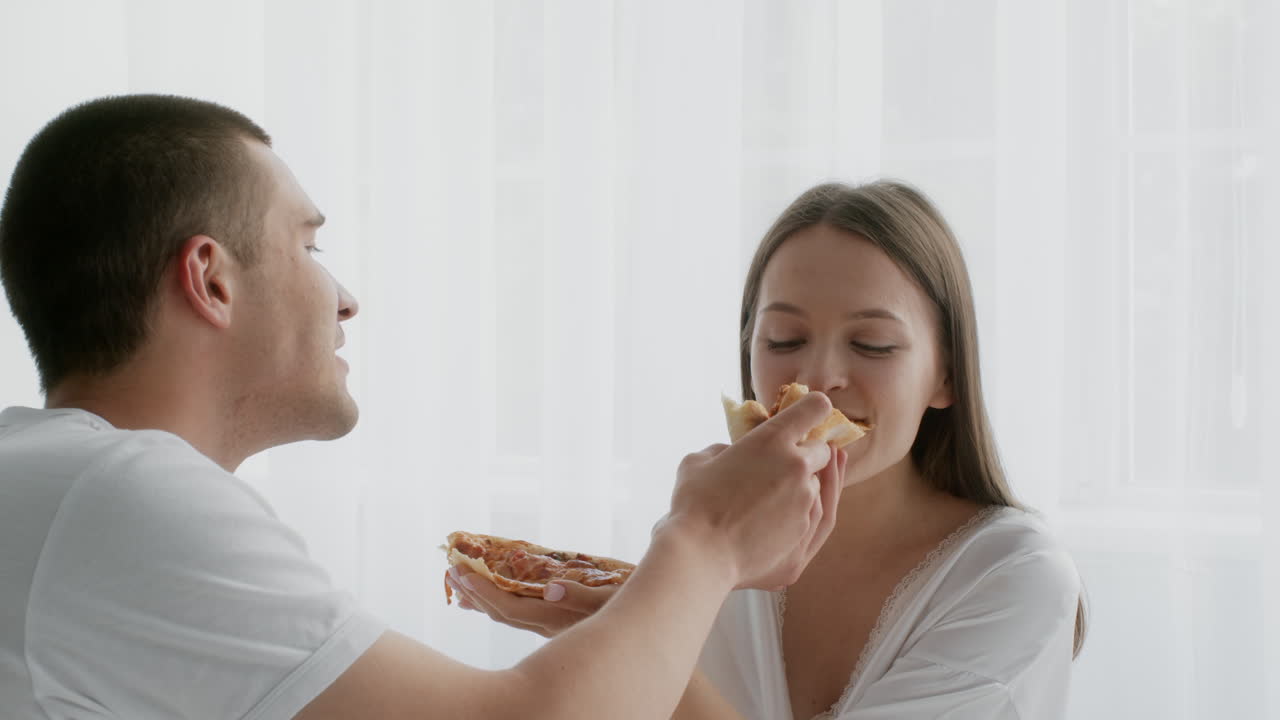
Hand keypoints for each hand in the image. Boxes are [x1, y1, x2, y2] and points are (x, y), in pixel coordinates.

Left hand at [444, 565, 619, 637]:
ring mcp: (554, 627)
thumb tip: (551, 588)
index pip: (510, 608)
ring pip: (510, 616)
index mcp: (558, 618)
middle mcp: (551, 626)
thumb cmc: (636, 607)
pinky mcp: (561, 622)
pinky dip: (503, 602)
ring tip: (461, 589)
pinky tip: (499, 597)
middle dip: (475, 594)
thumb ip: (582, 595)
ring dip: (484, 601)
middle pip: (503, 614)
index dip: (483, 592)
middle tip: (450, 572)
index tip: (462, 573)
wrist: (652, 629)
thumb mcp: (614, 596)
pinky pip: (522, 613)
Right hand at [661, 391, 846, 590]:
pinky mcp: (805, 533)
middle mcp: (797, 466)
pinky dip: (801, 512)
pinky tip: (780, 517)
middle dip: (809, 454)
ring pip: (817, 486)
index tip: (812, 412)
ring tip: (775, 496)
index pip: (814, 408)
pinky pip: (813, 516)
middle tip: (788, 462)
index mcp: (772, 440)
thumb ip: (724, 450)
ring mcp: (805, 502)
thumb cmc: (693, 504)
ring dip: (803, 486)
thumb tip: (732, 455)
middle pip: (823, 452)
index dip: (814, 408)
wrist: (701, 555)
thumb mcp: (699, 462)